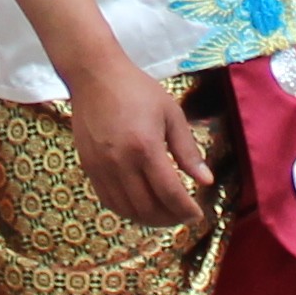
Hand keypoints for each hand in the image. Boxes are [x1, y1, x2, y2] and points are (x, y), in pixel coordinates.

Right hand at [65, 50, 212, 231]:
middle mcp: (121, 162)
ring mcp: (101, 167)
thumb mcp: (171, 113)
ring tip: (165, 215)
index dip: (186, 210)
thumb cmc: (137, 90)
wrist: (94, 76)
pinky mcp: (89, 167)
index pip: (169, 193)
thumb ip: (188, 150)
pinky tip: (141, 206)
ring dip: (149, 219)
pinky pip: (109, 200)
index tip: (198, 215)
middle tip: (183, 216)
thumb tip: (206, 181)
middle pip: (148, 207)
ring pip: (127, 210)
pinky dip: (128, 211)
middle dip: (170, 218)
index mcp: (145, 146)